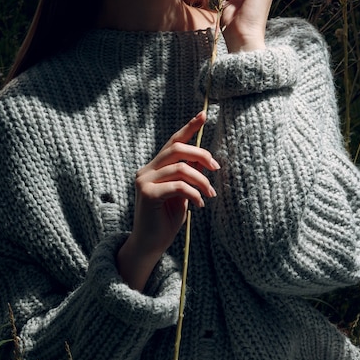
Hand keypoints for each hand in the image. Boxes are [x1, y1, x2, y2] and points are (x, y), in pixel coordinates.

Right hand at [117, 111, 218, 289]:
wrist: (150, 246)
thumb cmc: (166, 221)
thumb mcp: (181, 194)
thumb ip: (187, 176)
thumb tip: (204, 160)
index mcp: (154, 167)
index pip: (173, 141)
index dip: (189, 127)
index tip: (204, 114)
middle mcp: (146, 170)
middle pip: (176, 148)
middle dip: (201, 154)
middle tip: (216, 167)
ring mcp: (144, 181)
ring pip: (181, 168)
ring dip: (201, 180)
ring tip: (210, 194)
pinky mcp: (147, 194)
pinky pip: (178, 186)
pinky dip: (194, 193)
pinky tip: (199, 204)